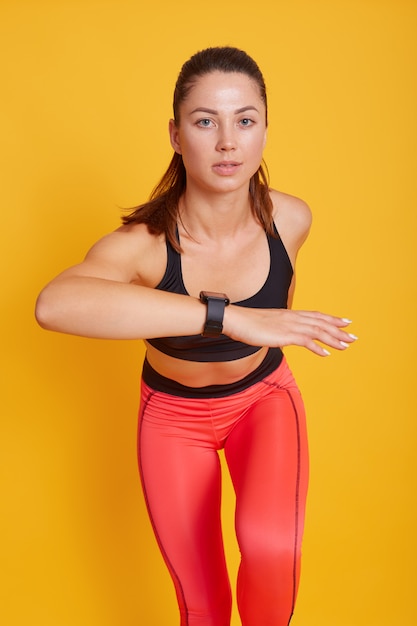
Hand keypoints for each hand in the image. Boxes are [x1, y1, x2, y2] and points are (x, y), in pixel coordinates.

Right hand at [225, 307, 356, 355]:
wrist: (237, 320)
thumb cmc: (248, 324)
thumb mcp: (268, 325)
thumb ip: (279, 329)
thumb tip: (284, 336)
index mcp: (290, 314)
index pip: (316, 315)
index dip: (332, 319)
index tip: (345, 322)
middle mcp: (293, 318)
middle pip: (321, 323)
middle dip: (339, 330)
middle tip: (354, 336)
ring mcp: (290, 325)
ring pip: (318, 331)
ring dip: (334, 339)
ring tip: (346, 345)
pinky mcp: (285, 335)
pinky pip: (306, 341)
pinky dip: (318, 347)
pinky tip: (327, 353)